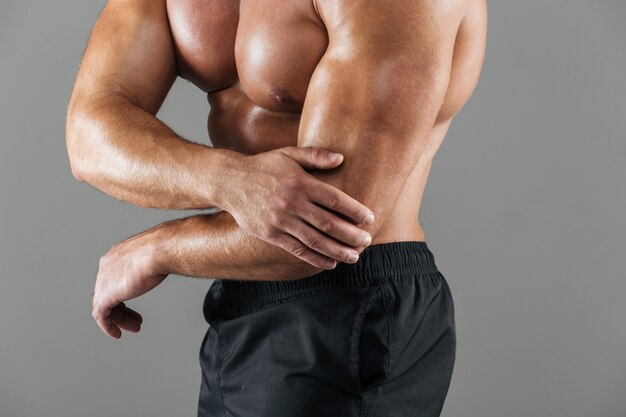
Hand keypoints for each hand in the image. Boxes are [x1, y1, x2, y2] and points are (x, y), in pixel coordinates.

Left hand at [91, 229, 167, 338]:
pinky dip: (108, 326)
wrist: (159, 250)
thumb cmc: (162, 249)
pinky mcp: (105, 295)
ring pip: (105, 306)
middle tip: (135, 319)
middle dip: (123, 308)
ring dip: (119, 319)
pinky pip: (101, 316)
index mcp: (116, 256)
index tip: (133, 302)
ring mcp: (103, 281)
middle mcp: (106, 267)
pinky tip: (116, 333)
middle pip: (108, 293)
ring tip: (133, 327)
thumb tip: (169, 263)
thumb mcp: (156, 254)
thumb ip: (154, 262)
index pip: (113, 279)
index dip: (124, 293)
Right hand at [221, 146, 374, 268]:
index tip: (369, 219)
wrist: (230, 181)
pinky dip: (315, 258)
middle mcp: (292, 203)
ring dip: (338, 250)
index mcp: (300, 182)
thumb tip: (341, 158)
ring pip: (316, 240)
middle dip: (352, 235)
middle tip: (367, 241)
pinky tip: (330, 263)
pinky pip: (297, 250)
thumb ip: (315, 156)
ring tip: (354, 256)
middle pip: (329, 223)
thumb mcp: (288, 154)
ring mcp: (281, 220)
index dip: (355, 210)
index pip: (335, 199)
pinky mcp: (271, 234)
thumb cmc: (263, 166)